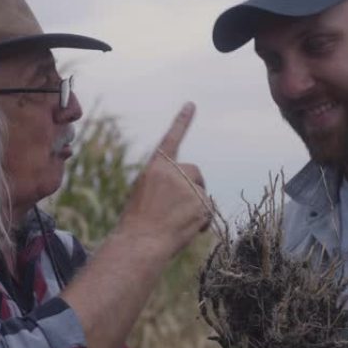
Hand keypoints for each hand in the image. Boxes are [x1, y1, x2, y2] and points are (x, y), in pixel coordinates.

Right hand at [116, 102, 209, 258]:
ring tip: (175, 223)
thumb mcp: (145, 194)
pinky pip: (208, 211)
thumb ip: (165, 183)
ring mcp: (188, 185)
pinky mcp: (201, 201)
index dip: (182, 121)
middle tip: (179, 208)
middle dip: (195, 187)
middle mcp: (173, 171)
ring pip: (202, 194)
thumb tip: (190, 188)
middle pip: (195, 173)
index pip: (172, 139)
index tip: (191, 104)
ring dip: (195, 208)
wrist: (140, 243)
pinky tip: (187, 230)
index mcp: (156, 167)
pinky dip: (202, 222)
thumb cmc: (138, 222)